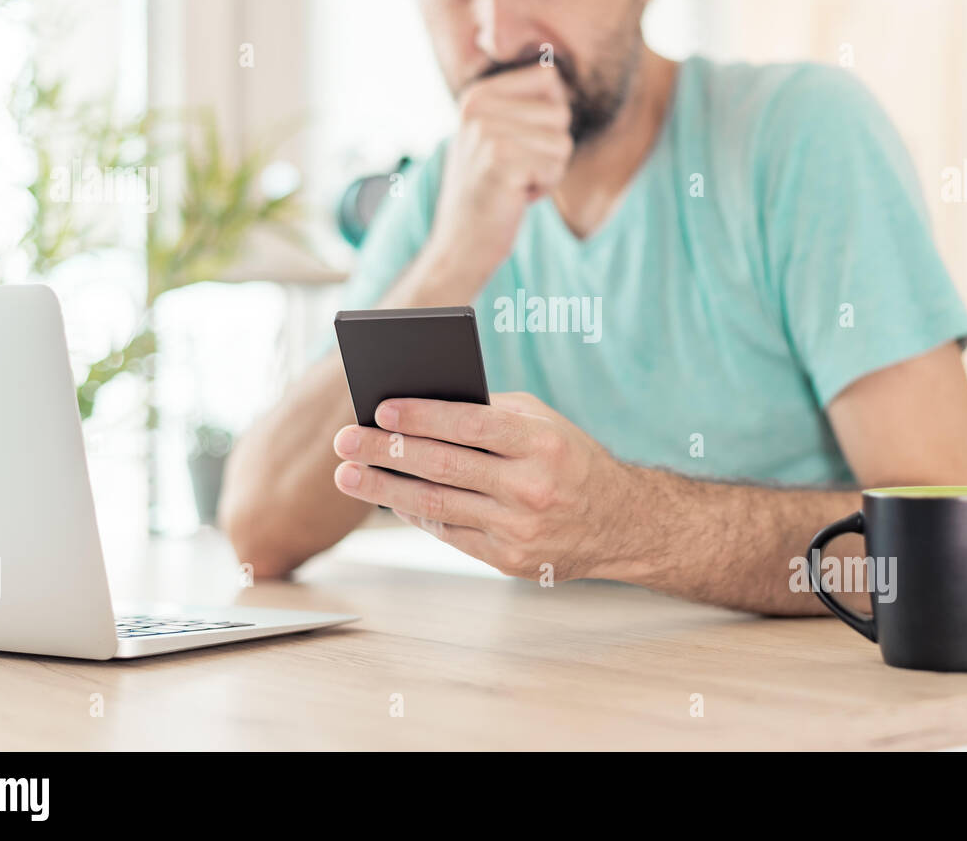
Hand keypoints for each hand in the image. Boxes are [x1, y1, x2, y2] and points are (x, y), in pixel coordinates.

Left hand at [331, 392, 637, 580]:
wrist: (620, 523)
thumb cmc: (570, 459)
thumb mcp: (544, 423)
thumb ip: (491, 412)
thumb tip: (420, 407)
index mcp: (542, 443)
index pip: (471, 425)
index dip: (423, 416)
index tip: (380, 408)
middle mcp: (532, 487)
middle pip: (444, 466)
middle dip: (388, 451)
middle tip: (346, 440)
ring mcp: (520, 528)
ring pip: (438, 505)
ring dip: (385, 490)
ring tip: (349, 475)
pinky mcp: (510, 560)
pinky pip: (450, 534)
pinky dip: (416, 515)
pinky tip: (388, 500)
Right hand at [428, 65, 572, 282]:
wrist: (460, 244)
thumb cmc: (491, 192)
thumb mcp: (497, 137)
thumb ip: (523, 105)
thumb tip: (558, 73)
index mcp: (477, 95)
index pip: (549, 77)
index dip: (550, 116)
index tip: (521, 143)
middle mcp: (478, 106)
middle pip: (561, 112)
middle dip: (550, 149)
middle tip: (515, 171)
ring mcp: (487, 132)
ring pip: (563, 142)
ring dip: (548, 170)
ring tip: (513, 183)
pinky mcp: (500, 160)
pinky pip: (556, 167)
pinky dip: (543, 188)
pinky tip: (514, 195)